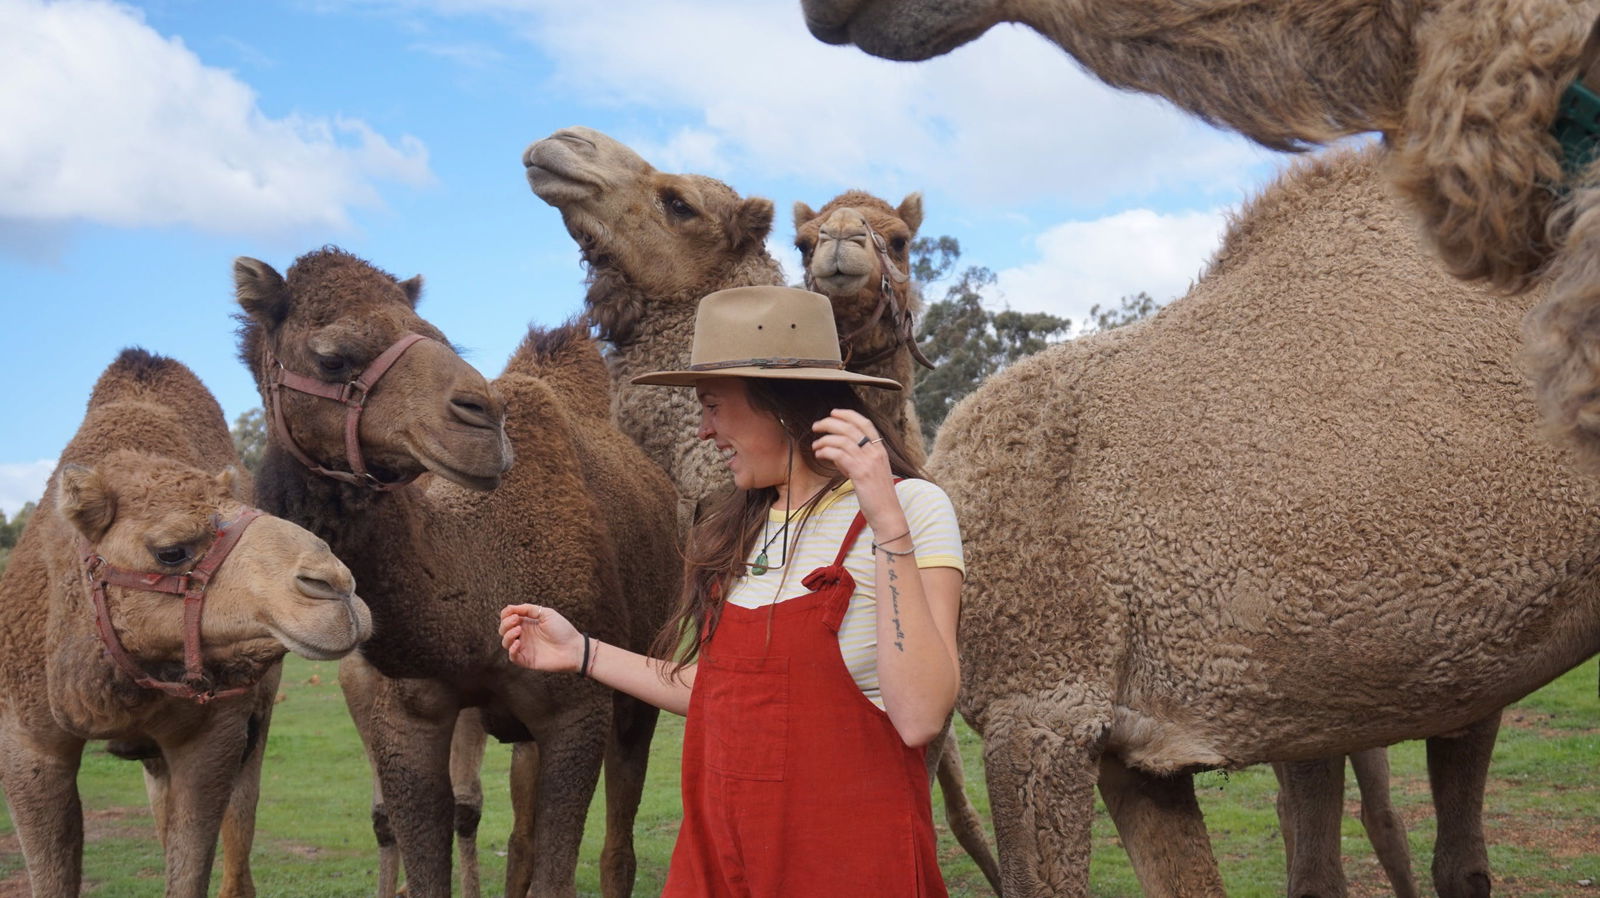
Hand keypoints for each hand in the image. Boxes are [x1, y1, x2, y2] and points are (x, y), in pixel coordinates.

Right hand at [498, 604, 582, 671]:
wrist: (574, 648)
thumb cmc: (563, 630)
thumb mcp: (546, 614)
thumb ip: (529, 609)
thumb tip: (511, 608)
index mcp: (527, 623)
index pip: (508, 618)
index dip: (506, 614)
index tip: (512, 612)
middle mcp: (524, 635)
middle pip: (503, 630)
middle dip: (505, 624)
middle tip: (516, 621)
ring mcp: (524, 648)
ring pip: (505, 643)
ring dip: (507, 635)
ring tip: (519, 630)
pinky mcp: (526, 660)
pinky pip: (512, 657)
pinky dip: (511, 650)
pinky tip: (518, 643)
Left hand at [811, 408, 905, 533]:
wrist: (887, 513)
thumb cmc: (877, 495)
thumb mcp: (869, 472)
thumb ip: (854, 459)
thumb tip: (834, 452)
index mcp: (880, 449)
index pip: (865, 423)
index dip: (848, 415)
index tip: (834, 413)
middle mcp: (876, 452)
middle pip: (850, 428)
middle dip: (830, 423)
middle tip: (816, 426)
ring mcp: (869, 461)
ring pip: (842, 439)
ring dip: (824, 439)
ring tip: (815, 445)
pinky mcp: (860, 472)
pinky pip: (839, 454)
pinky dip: (826, 451)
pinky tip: (819, 454)